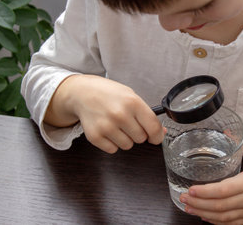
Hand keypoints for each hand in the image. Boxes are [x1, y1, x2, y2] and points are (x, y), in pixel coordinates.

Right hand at [46, 74, 163, 152]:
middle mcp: (120, 115)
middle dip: (138, 133)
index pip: (153, 127)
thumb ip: (147, 114)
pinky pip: (113, 149)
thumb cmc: (108, 93)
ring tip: (116, 125)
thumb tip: (160, 132)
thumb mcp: (130, 96)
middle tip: (129, 123)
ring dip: (125, 138)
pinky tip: (107, 129)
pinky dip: (112, 142)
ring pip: (127, 146)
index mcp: (132, 102)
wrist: (82, 93)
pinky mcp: (95, 136)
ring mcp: (106, 126)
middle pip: (141, 138)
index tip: (156, 137)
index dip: (157, 136)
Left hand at [179, 140, 242, 223]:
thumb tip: (226, 131)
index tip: (190, 190)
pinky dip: (217, 222)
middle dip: (198, 204)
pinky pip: (231, 224)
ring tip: (189, 208)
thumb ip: (240, 143)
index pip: (222, 191)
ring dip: (204, 214)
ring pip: (223, 217)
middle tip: (183, 199)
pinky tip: (205, 217)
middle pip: (218, 206)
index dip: (204, 192)